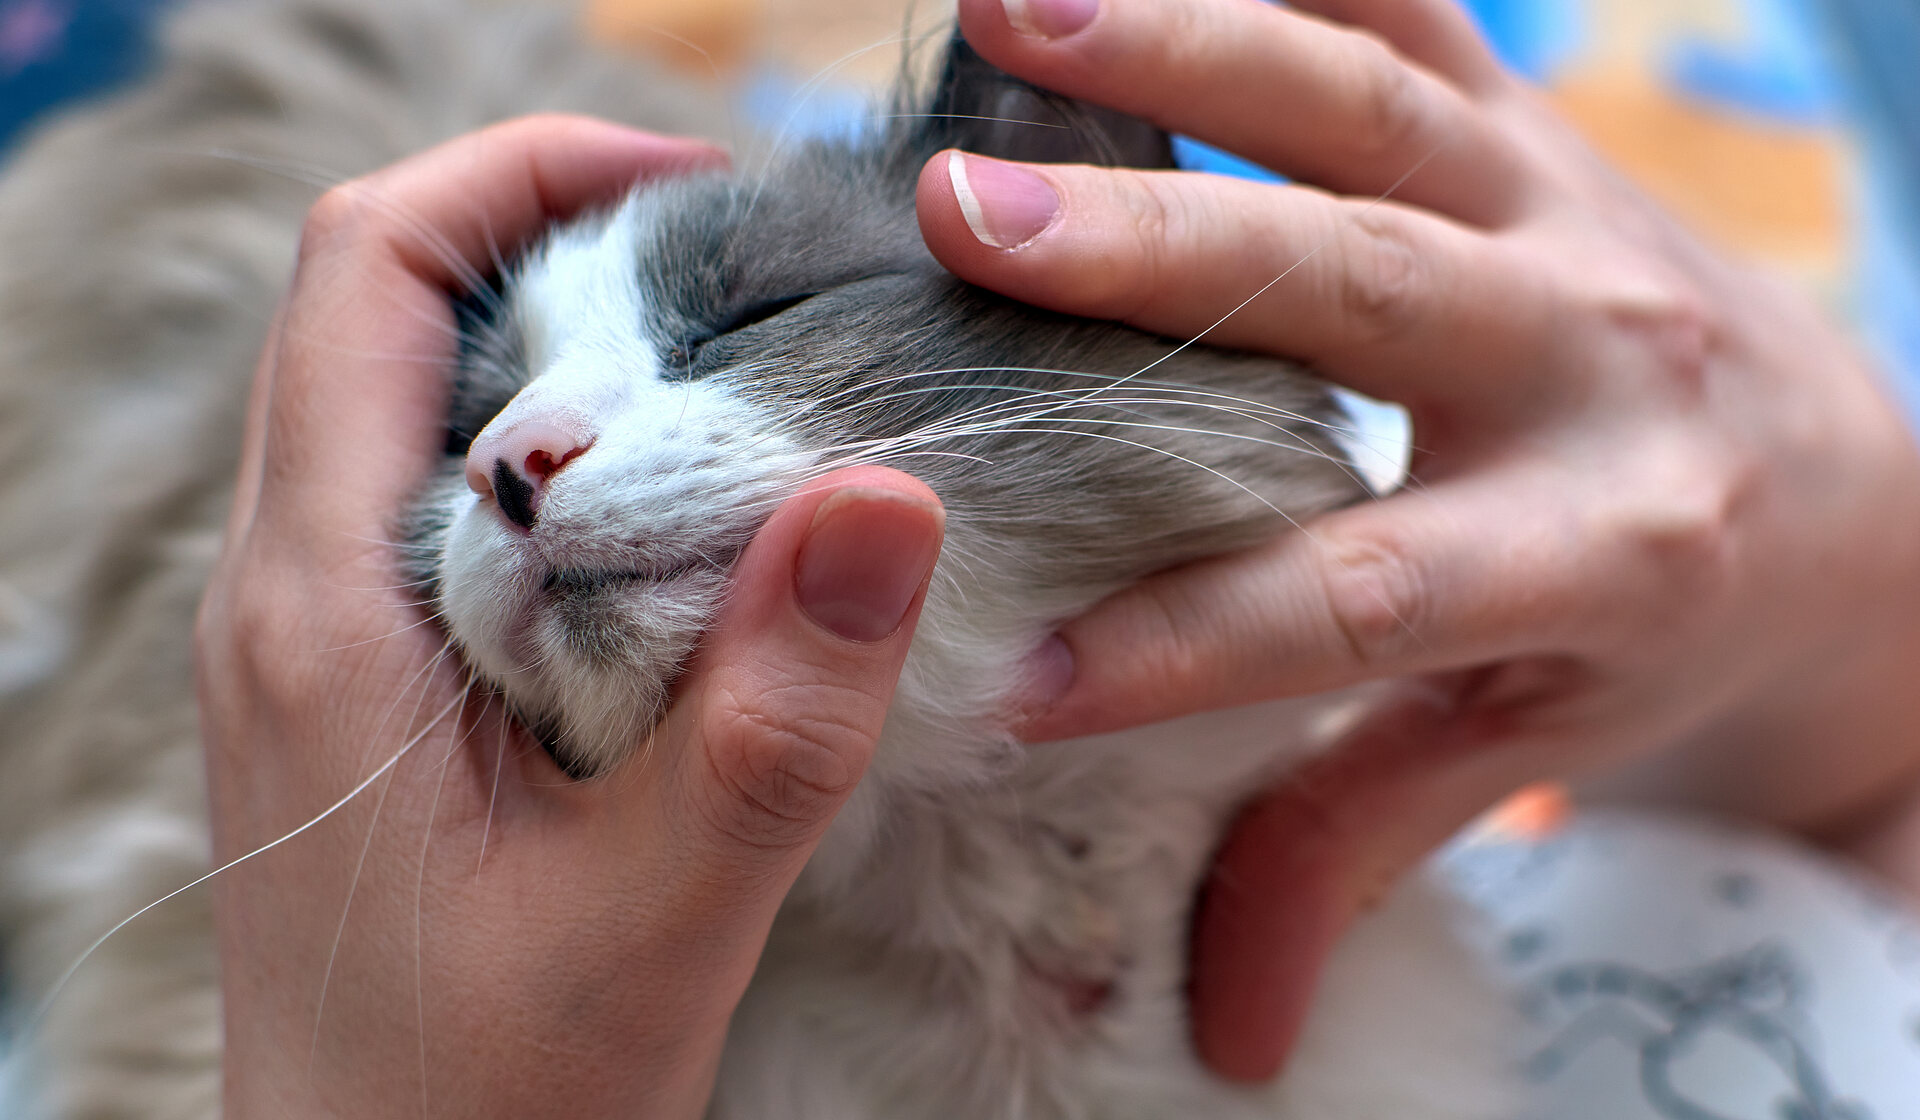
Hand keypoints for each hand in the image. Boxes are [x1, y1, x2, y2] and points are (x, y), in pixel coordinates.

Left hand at [195, 117, 944, 1116]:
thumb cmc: (483, 1106)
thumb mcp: (657, 921)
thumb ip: (770, 717)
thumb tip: (888, 490)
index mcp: (322, 607)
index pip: (368, 272)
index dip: (527, 176)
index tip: (699, 192)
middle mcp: (289, 593)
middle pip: (384, 308)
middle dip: (559, 247)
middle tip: (745, 288)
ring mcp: (315, 641)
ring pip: (413, 403)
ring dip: (562, 361)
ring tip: (730, 389)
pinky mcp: (362, 691)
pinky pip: (440, 505)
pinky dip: (555, 464)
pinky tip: (673, 527)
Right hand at [915, 0, 1919, 1080]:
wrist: (1847, 497)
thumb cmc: (1653, 635)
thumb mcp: (1523, 749)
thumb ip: (1352, 851)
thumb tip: (1216, 1028)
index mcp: (1595, 552)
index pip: (1356, 596)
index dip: (1181, 644)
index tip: (1007, 677)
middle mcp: (1596, 361)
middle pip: (1365, 291)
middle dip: (1156, 259)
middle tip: (961, 225)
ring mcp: (1572, 216)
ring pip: (1383, 107)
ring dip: (1195, 50)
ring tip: (1012, 14)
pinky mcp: (1544, 132)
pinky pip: (1421, 9)